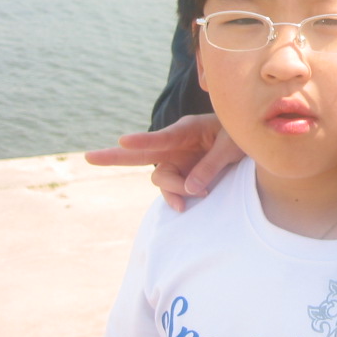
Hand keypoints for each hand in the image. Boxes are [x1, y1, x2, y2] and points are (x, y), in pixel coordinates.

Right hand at [85, 113, 243, 211]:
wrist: (248, 139)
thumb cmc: (238, 135)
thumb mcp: (230, 147)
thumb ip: (210, 166)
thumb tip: (190, 191)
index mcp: (186, 129)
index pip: (160, 138)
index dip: (142, 141)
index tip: (123, 140)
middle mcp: (175, 145)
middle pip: (140, 153)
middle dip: (114, 156)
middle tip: (88, 157)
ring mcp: (176, 160)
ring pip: (160, 178)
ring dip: (173, 189)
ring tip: (201, 194)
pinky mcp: (181, 173)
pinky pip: (170, 189)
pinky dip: (175, 198)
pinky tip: (182, 206)